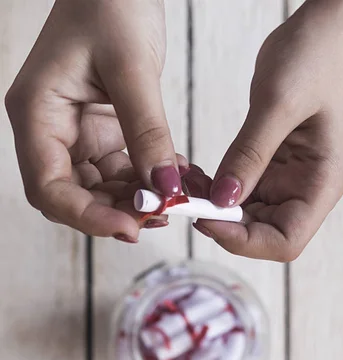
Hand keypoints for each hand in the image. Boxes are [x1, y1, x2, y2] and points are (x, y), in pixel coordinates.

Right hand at [5, 0, 183, 239]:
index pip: (48, 189)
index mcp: (37, 115)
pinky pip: (121, 172)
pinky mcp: (100, 134)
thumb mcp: (132, 68)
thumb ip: (147, 132)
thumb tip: (164, 188)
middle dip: (117, 212)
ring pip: (100, 190)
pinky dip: (147, 181)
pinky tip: (175, 178)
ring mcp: (75, 136)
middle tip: (162, 215)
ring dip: (138, 201)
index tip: (130, 226)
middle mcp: (50, 132)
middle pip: (74, 197)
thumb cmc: (110, 5)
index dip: (86, 216)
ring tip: (178, 199)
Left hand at [194, 0, 342, 260]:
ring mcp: (286, 182)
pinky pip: (237, 192)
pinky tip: (194, 175)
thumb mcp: (277, 105)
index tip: (208, 218)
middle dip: (223, 224)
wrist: (322, 33)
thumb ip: (249, 156)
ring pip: (245, 217)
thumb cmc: (314, 60)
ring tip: (187, 185)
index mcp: (321, 184)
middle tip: (188, 203)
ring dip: (214, 209)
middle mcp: (305, 191)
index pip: (285, 240)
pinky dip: (214, 190)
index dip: (245, 240)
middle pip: (262, 234)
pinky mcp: (269, 170)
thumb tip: (223, 201)